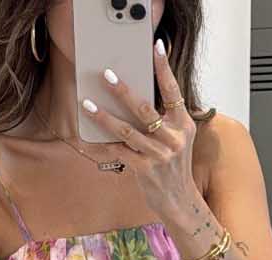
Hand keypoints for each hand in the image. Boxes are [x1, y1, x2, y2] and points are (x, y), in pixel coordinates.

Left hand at [82, 41, 196, 220]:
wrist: (179, 200)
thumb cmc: (173, 164)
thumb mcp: (177, 138)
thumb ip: (164, 118)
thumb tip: (134, 95)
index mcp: (183, 125)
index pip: (173, 91)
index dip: (164, 68)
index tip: (156, 47)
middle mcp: (173, 138)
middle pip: (144, 110)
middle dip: (123, 91)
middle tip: (107, 74)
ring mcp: (159, 156)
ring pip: (127, 131)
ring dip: (104, 117)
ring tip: (88, 104)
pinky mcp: (145, 170)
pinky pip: (119, 152)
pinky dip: (103, 144)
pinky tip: (88, 137)